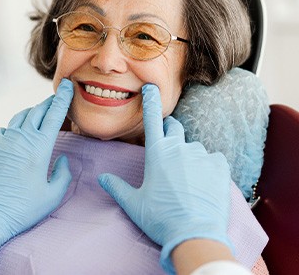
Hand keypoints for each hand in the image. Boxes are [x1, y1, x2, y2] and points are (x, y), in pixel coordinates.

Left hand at [0, 79, 73, 268]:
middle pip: (37, 111)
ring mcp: (3, 141)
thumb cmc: (23, 208)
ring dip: (32, 113)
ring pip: (20, 117)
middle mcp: (21, 138)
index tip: (68, 86)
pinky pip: (5, 130)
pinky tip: (17, 136)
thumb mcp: (53, 195)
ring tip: (39, 115)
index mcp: (40, 147)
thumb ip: (63, 174)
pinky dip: (14, 128)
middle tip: (57, 99)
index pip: (54, 115)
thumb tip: (63, 160)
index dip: (63, 98)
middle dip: (49, 102)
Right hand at [98, 84, 231, 272]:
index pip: (152, 119)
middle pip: (174, 128)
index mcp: (157, 153)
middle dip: (169, 131)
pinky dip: (208, 165)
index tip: (150, 87)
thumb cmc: (161, 218)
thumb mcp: (134, 204)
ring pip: (193, 147)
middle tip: (167, 147)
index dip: (150, 101)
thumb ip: (117, 187)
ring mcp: (201, 155)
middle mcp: (179, 148)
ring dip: (188, 156)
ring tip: (187, 179)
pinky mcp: (219, 166)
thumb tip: (102, 178)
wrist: (195, 235)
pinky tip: (204, 181)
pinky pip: (213, 158)